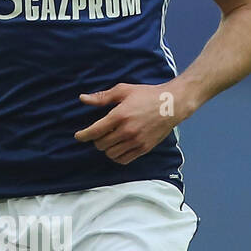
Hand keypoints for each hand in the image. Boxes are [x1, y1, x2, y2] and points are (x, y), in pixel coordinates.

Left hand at [74, 82, 192, 164]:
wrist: (172, 104)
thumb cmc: (146, 95)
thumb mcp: (123, 90)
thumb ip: (102, 97)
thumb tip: (83, 99)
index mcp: (120, 115)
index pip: (95, 131)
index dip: (83, 135)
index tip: (78, 136)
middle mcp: (127, 131)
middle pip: (101, 144)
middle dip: (96, 140)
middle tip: (100, 134)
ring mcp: (136, 141)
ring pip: (111, 154)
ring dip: (107, 148)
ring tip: (110, 140)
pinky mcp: (144, 148)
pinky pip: (123, 160)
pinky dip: (117, 156)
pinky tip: (118, 148)